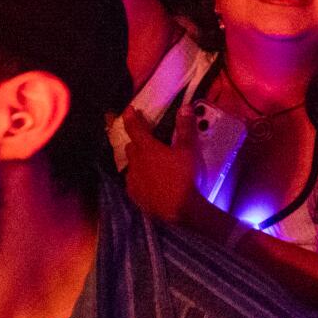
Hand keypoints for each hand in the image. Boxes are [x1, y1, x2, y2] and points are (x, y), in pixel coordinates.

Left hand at [120, 108, 200, 224]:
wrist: (179, 209)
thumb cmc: (184, 176)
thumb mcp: (189, 150)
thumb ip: (186, 128)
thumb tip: (185, 107)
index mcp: (147, 148)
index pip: (135, 128)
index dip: (131, 118)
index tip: (128, 110)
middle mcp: (136, 162)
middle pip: (131, 147)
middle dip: (137, 143)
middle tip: (147, 143)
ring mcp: (133, 180)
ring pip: (132, 166)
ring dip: (139, 163)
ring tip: (151, 166)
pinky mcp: (135, 196)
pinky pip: (133, 183)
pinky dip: (140, 180)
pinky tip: (150, 184)